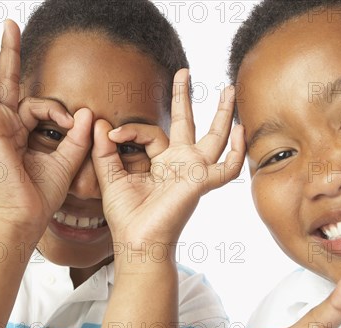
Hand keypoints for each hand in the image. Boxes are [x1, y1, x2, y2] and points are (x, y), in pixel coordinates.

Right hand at [0, 19, 91, 231]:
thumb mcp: (67, 161)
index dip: (56, 110)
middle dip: (5, 51)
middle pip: (1, 80)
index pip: (37, 104)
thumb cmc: (40, 196)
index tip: (71, 121)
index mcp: (20, 131)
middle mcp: (1, 125)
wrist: (24, 218)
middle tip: (8, 24)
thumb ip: (76, 136)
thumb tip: (86, 111)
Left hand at [91, 69, 244, 260]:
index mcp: (161, 163)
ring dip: (223, 114)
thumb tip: (99, 122)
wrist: (136, 244)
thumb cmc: (127, 217)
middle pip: (188, 124)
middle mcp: (180, 164)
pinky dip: (236, 152)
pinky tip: (240, 130)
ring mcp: (194, 172)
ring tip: (229, 89)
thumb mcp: (110, 177)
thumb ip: (104, 150)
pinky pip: (228, 168)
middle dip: (186, 98)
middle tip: (186, 71)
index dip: (130, 129)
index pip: (151, 132)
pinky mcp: (201, 182)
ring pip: (215, 138)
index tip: (110, 134)